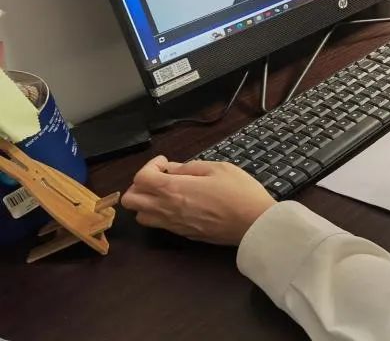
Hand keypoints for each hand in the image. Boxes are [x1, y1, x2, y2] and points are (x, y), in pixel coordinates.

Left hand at [122, 156, 274, 245]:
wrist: (253, 223)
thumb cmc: (240, 192)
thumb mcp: (218, 168)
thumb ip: (190, 167)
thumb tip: (173, 168)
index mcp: (174, 189)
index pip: (140, 178)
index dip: (149, 166)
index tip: (165, 162)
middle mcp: (167, 209)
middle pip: (131, 200)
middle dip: (139, 185)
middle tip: (160, 177)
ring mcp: (174, 225)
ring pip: (141, 216)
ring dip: (147, 202)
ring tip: (166, 193)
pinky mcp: (184, 234)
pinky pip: (160, 224)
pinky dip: (160, 213)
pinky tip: (180, 205)